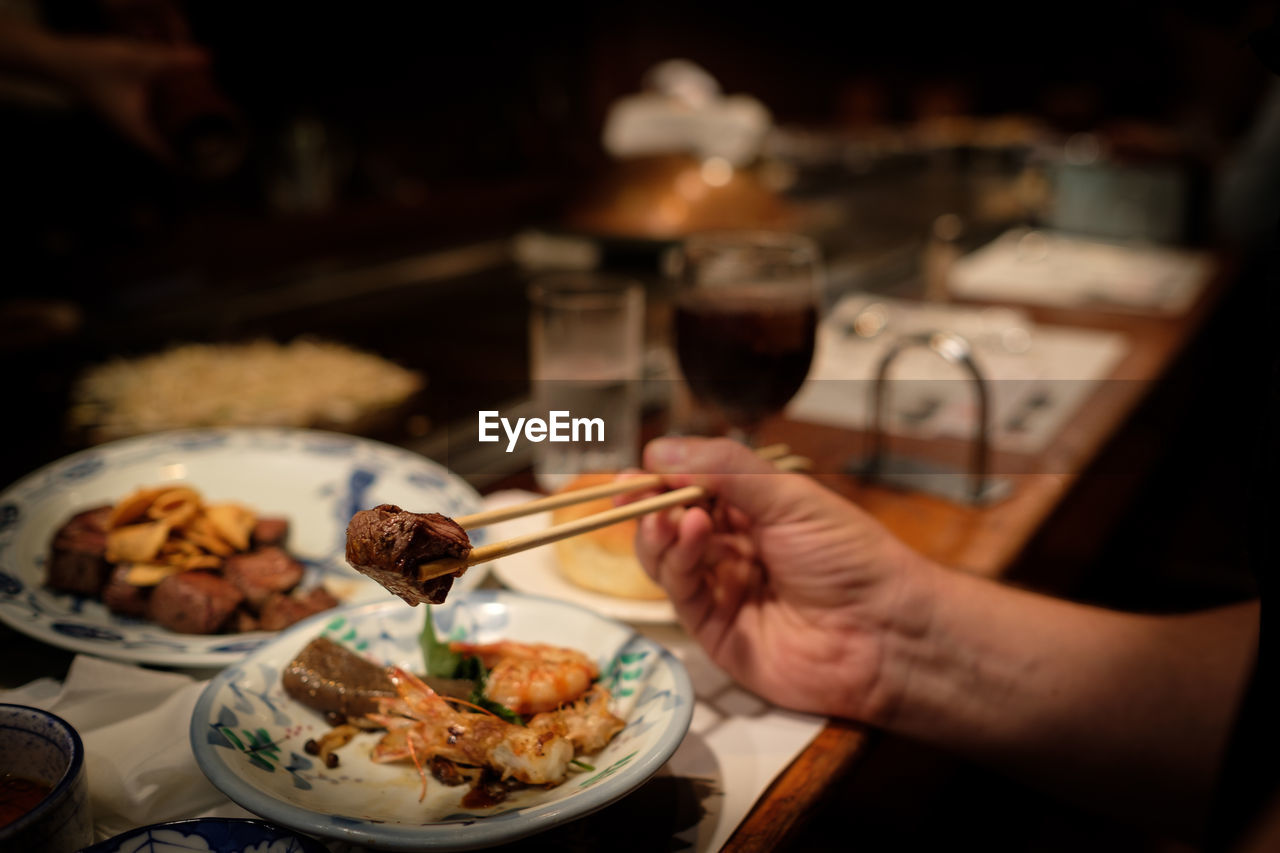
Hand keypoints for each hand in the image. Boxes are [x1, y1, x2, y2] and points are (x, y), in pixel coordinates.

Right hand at [52, 35, 207, 159]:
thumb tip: (208, 58)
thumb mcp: (138, 60)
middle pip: (171, 154)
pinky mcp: (127, 117)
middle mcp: (133, 136)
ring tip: (210, 134)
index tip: (220, 162)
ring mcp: (128, 128)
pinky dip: (171, 126)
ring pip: (162, 142)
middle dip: (196, 152)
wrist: (59, 61)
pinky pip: (155, 129)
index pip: (174, 160)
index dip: (197, 164)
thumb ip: (174, 60)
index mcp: (138, 133)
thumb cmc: (93, 65)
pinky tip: (183, 115)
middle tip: (223, 146)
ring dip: (183, 139)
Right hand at [631, 437, 935, 719]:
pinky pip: (680, 592)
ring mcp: (723, 591)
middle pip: (670, 524)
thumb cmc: (850, 556)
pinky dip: (676, 560)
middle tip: (632, 488)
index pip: (693, 489)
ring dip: (660, 532)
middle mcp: (734, 549)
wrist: (884, 632)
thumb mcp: (788, 496)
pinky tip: (690, 533)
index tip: (639, 466)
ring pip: (665, 558)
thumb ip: (723, 470)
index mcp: (755, 512)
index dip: (664, 478)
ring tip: (671, 514)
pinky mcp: (715, 631)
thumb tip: (659, 449)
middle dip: (649, 505)